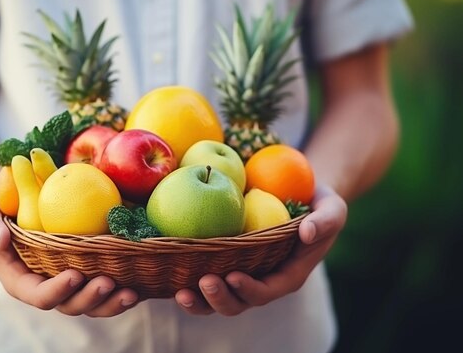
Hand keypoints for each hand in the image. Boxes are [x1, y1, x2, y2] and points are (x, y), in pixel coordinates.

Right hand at [0, 186, 138, 316]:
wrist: (14, 194)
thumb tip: (0, 240)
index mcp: (19, 278)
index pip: (38, 295)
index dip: (56, 291)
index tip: (74, 274)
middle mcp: (46, 283)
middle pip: (70, 304)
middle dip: (90, 299)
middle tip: (109, 282)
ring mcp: (68, 277)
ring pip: (92, 301)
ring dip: (112, 301)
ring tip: (132, 292)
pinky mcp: (87, 266)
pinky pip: (106, 282)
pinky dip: (124, 284)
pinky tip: (143, 280)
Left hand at [174, 184, 346, 314]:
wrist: (296, 194)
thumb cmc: (316, 202)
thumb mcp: (332, 206)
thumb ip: (327, 219)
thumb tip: (308, 231)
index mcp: (287, 274)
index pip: (267, 290)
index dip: (250, 289)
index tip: (234, 276)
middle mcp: (260, 280)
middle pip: (238, 302)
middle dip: (219, 299)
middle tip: (203, 282)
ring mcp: (239, 273)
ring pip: (215, 298)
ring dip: (198, 300)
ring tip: (180, 291)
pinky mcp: (220, 262)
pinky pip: (200, 277)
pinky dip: (183, 279)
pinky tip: (165, 272)